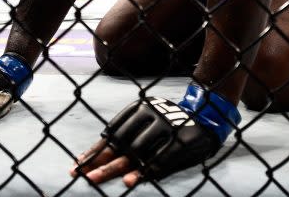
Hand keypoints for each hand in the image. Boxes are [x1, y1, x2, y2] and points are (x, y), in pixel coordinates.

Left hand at [71, 84, 239, 186]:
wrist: (209, 114)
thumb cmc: (172, 121)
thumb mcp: (150, 118)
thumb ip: (129, 133)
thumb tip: (98, 154)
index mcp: (141, 108)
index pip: (112, 132)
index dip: (95, 149)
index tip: (78, 163)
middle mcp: (152, 116)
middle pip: (120, 142)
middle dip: (99, 161)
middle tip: (81, 175)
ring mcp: (167, 129)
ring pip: (136, 152)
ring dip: (115, 168)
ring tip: (97, 179)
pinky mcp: (181, 143)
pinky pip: (159, 161)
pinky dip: (143, 172)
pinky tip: (129, 181)